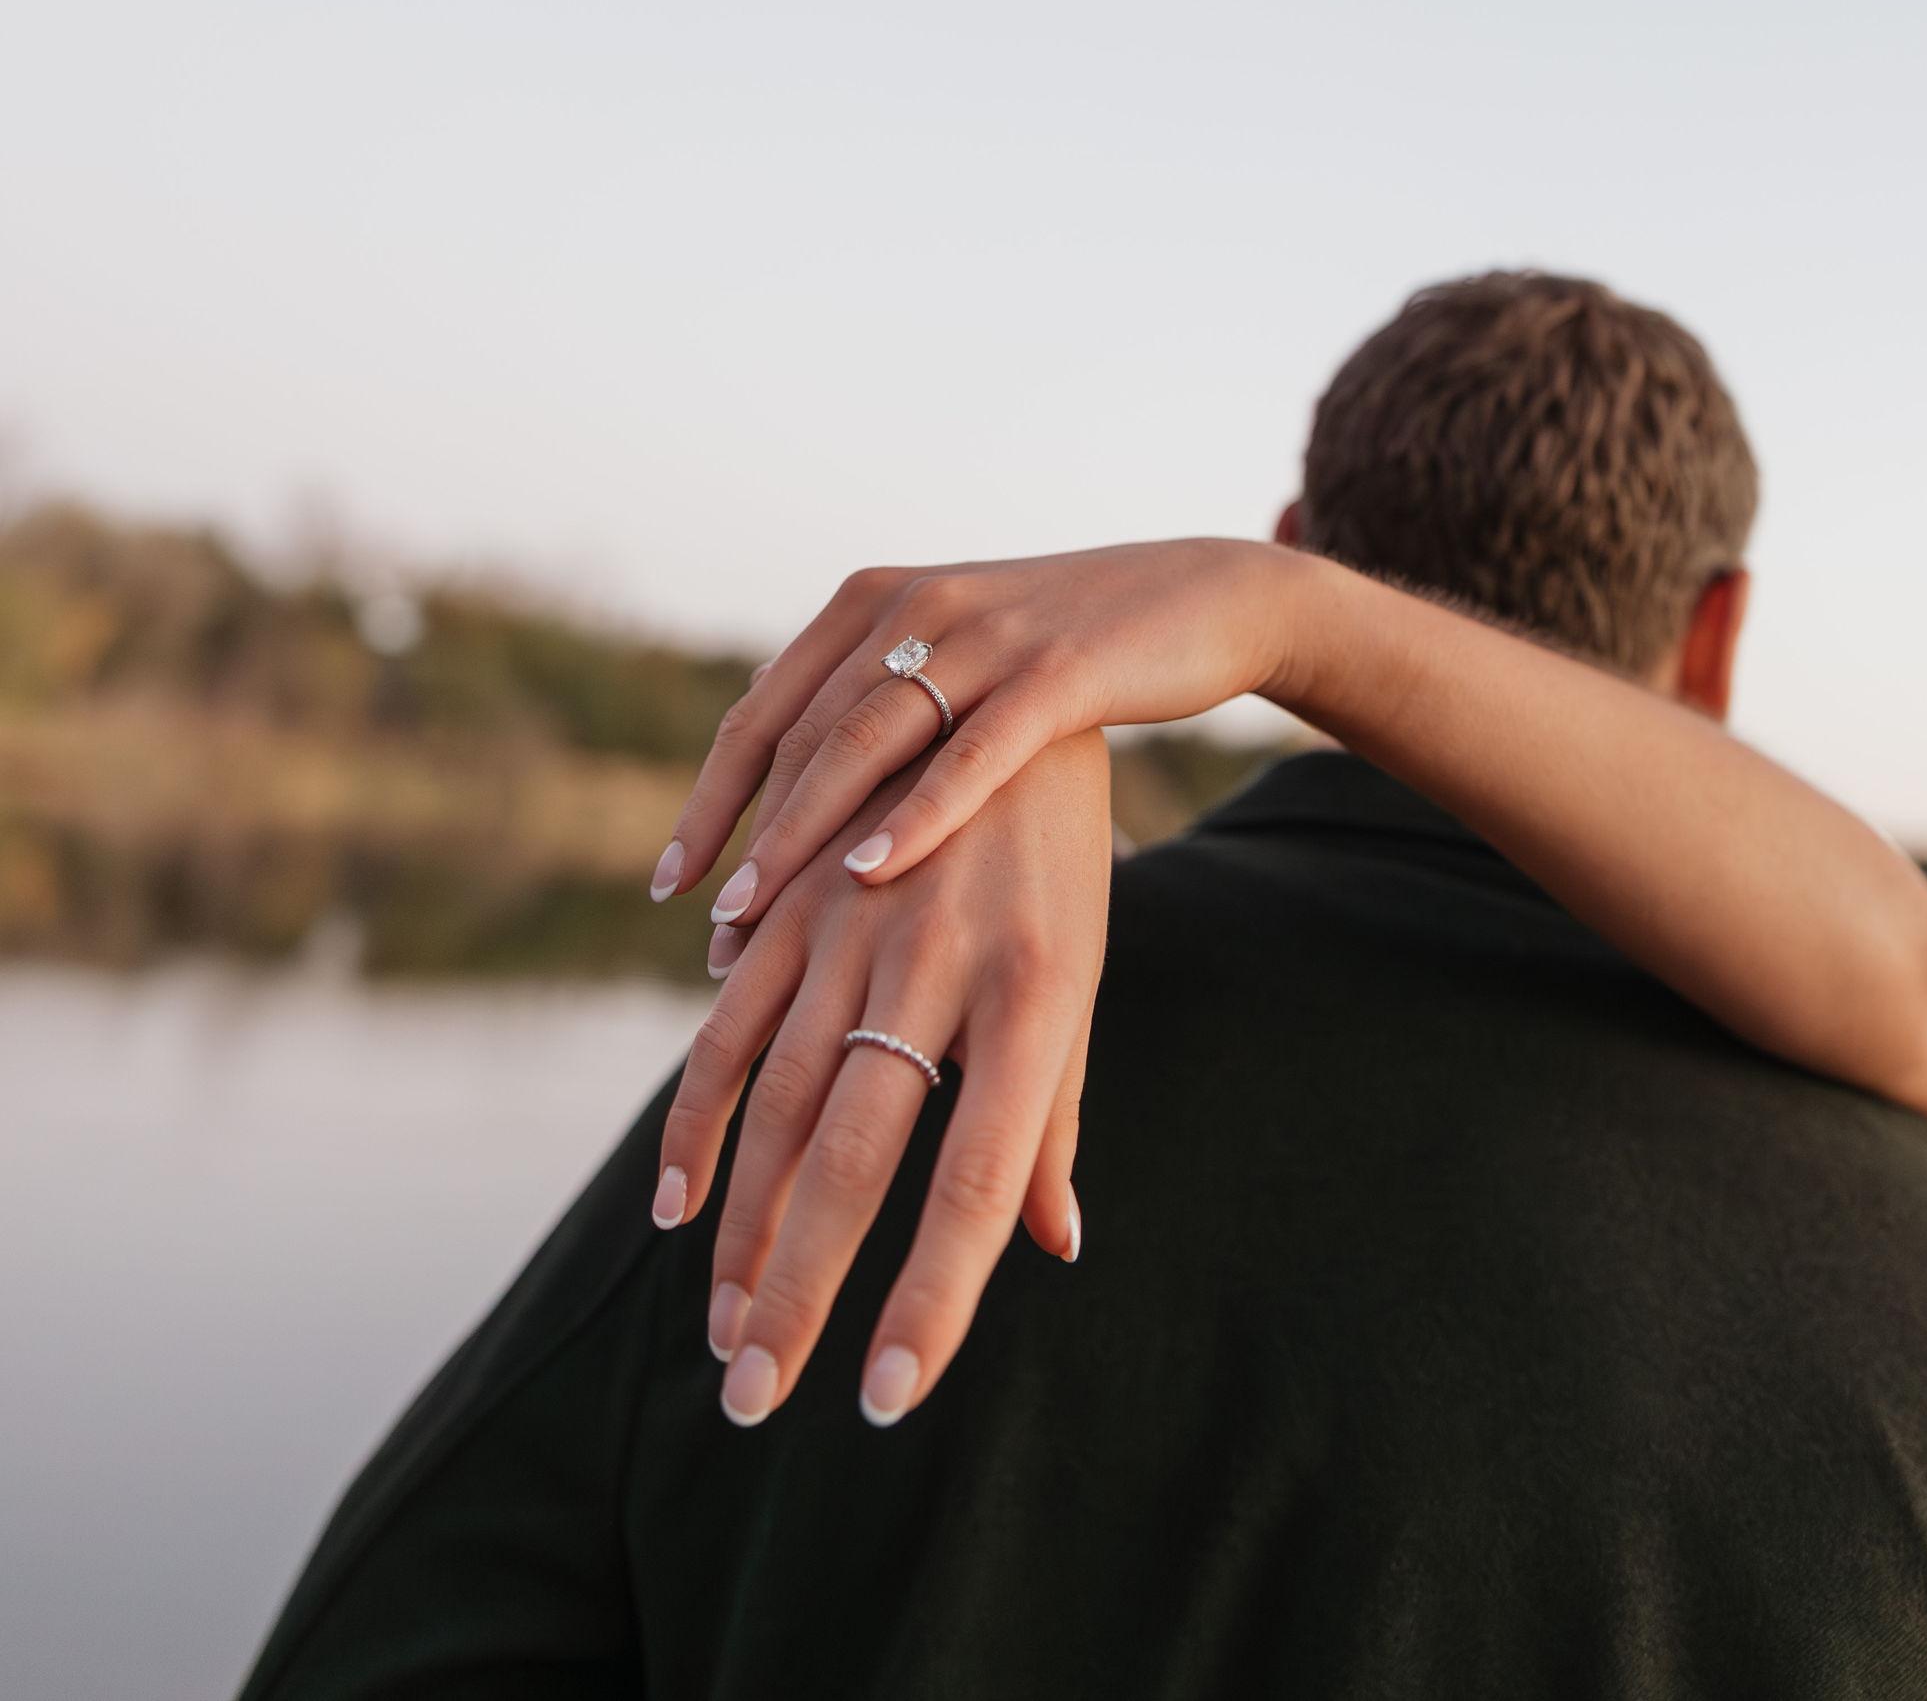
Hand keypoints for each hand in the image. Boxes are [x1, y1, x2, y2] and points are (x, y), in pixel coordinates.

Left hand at [649, 539, 1300, 929]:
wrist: (1201, 598)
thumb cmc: (1068, 648)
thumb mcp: (957, 655)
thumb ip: (878, 698)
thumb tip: (792, 776)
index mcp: (876, 599)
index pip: (764, 709)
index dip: (712, 797)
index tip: (671, 881)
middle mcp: (915, 604)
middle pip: (799, 731)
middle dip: (745, 835)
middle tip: (708, 924)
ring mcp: (984, 635)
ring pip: (864, 740)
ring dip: (799, 831)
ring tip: (751, 912)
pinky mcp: (1056, 672)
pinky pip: (969, 754)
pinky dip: (911, 815)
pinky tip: (866, 875)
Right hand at [652, 732, 1113, 1425]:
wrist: (1012, 694)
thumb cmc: (1060, 868)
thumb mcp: (1078, 981)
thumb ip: (1056, 1115)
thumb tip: (1053, 1249)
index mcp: (1037, 998)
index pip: (982, 1181)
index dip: (933, 1297)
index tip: (884, 1400)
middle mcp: (940, 965)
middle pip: (855, 1157)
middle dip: (801, 1291)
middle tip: (754, 1401)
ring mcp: (855, 926)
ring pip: (776, 1103)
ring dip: (740, 1230)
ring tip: (719, 1334)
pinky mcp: (795, 897)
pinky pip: (728, 1023)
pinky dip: (699, 1121)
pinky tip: (679, 1204)